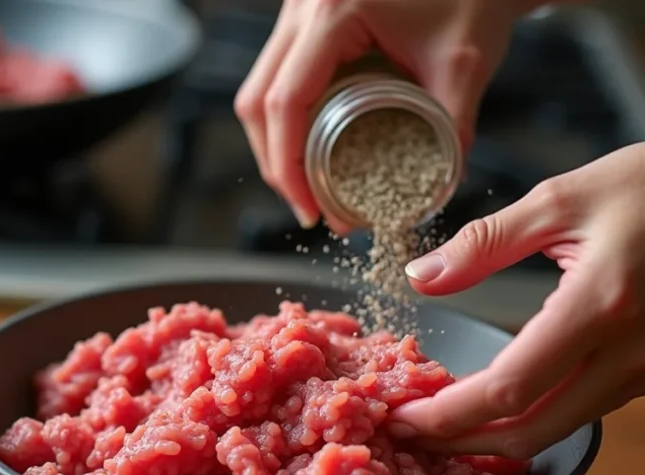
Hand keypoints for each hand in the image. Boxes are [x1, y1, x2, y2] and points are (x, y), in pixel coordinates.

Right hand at [234, 0, 522, 231]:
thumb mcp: (464, 65)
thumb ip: (451, 129)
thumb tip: (437, 189)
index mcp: (332, 12)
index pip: (284, 103)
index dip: (287, 166)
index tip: (311, 208)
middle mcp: (302, 8)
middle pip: (256, 101)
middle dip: (276, 163)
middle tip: (308, 207)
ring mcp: (297, 11)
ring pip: (259, 89)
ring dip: (276, 144)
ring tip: (307, 187)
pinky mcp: (305, 18)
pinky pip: (277, 76)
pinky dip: (286, 118)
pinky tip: (310, 148)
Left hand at [388, 142, 644, 458]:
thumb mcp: (562, 198)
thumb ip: (485, 243)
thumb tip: (421, 277)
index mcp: (600, 305)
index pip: (508, 387)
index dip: (448, 415)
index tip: (402, 419)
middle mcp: (630, 352)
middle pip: (532, 429)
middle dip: (462, 442)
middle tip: (409, 436)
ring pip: (560, 426)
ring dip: (495, 433)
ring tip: (439, 421)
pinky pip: (585, 409)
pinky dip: (532, 415)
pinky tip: (495, 402)